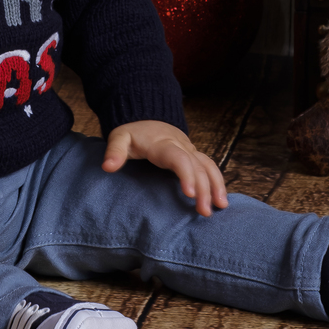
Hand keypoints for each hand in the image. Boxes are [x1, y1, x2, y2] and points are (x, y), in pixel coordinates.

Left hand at [102, 120, 228, 215]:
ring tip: (221, 206)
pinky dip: (217, 182)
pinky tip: (221, 199)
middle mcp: (181, 147)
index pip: (179, 159)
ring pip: (208, 166)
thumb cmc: (133, 131)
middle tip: (204, 212)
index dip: (186, 174)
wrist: (147, 116)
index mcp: (163, 145)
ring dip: (216, 186)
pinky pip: (210, 167)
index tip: (189, 193)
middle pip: (197, 167)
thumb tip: (107, 167)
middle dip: (204, 189)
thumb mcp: (119, 137)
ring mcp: (190, 151)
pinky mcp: (194, 155)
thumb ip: (114, 151)